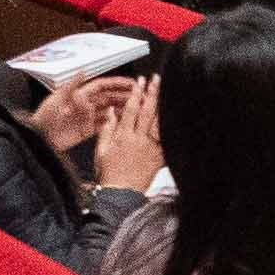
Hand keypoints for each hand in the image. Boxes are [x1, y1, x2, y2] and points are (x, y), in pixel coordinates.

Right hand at [79, 76, 164, 193]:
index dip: (136, 93)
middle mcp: (139, 139)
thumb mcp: (102, 150)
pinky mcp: (159, 157)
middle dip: (152, 93)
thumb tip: (112, 112)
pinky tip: (172, 116)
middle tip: (156, 79)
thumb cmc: (109, 174)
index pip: (131, 109)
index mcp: (123, 136)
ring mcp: (151, 148)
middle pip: (148, 111)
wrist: (121, 194)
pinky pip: (165, 139)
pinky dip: (168, 126)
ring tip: (166, 92)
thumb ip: (108, 129)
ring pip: (159, 122)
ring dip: (162, 105)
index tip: (139, 81)